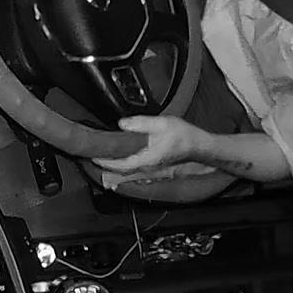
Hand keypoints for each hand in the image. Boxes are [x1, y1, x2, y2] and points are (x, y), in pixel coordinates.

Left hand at [91, 116, 208, 173]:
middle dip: (105, 163)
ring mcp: (150, 168)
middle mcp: (147, 167)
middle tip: (92, 154)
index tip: (93, 156)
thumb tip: (122, 124)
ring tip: (102, 155)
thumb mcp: (160, 124)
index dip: (105, 162)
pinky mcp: (153, 165)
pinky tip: (119, 156)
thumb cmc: (184, 136)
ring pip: (126, 169)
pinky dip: (123, 163)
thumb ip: (140, 123)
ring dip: (113, 163)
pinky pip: (133, 166)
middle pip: (120, 169)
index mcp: (146, 160)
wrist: (199, 145)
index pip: (120, 165)